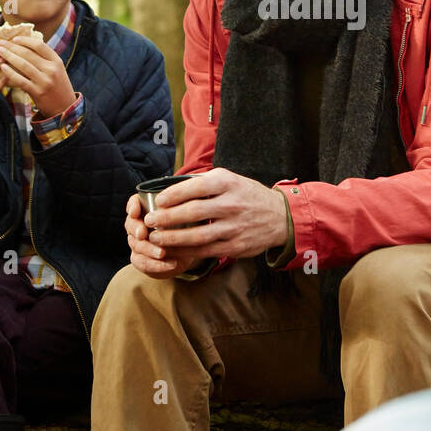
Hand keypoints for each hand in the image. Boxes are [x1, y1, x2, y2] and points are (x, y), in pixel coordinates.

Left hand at [0, 34, 76, 117]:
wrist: (65, 107)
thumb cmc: (57, 86)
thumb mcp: (57, 69)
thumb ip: (44, 59)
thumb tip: (25, 45)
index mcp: (56, 61)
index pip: (39, 45)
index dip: (25, 40)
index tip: (14, 39)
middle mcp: (51, 70)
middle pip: (28, 54)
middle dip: (12, 47)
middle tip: (0, 43)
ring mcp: (44, 81)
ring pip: (23, 65)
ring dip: (8, 57)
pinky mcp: (37, 92)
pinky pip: (20, 80)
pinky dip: (10, 73)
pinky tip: (2, 67)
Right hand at [124, 192, 198, 278]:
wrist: (187, 251)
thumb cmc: (188, 227)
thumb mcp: (189, 214)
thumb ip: (187, 205)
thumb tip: (196, 197)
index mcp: (147, 209)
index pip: (134, 203)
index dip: (132, 207)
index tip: (135, 212)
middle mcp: (139, 224)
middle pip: (130, 224)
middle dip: (136, 229)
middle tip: (144, 234)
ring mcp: (138, 242)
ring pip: (136, 245)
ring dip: (149, 249)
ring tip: (162, 253)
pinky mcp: (141, 259)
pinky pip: (142, 263)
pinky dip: (156, 265)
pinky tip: (170, 264)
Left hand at [143, 168, 287, 260]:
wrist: (280, 217)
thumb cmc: (247, 196)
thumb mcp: (231, 180)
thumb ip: (204, 183)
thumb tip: (171, 188)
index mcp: (227, 183)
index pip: (194, 187)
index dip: (172, 195)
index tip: (158, 201)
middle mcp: (231, 204)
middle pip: (192, 212)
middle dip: (166, 218)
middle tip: (150, 221)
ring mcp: (234, 227)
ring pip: (196, 235)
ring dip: (172, 238)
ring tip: (156, 237)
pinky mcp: (235, 246)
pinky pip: (204, 251)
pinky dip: (185, 251)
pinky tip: (172, 249)